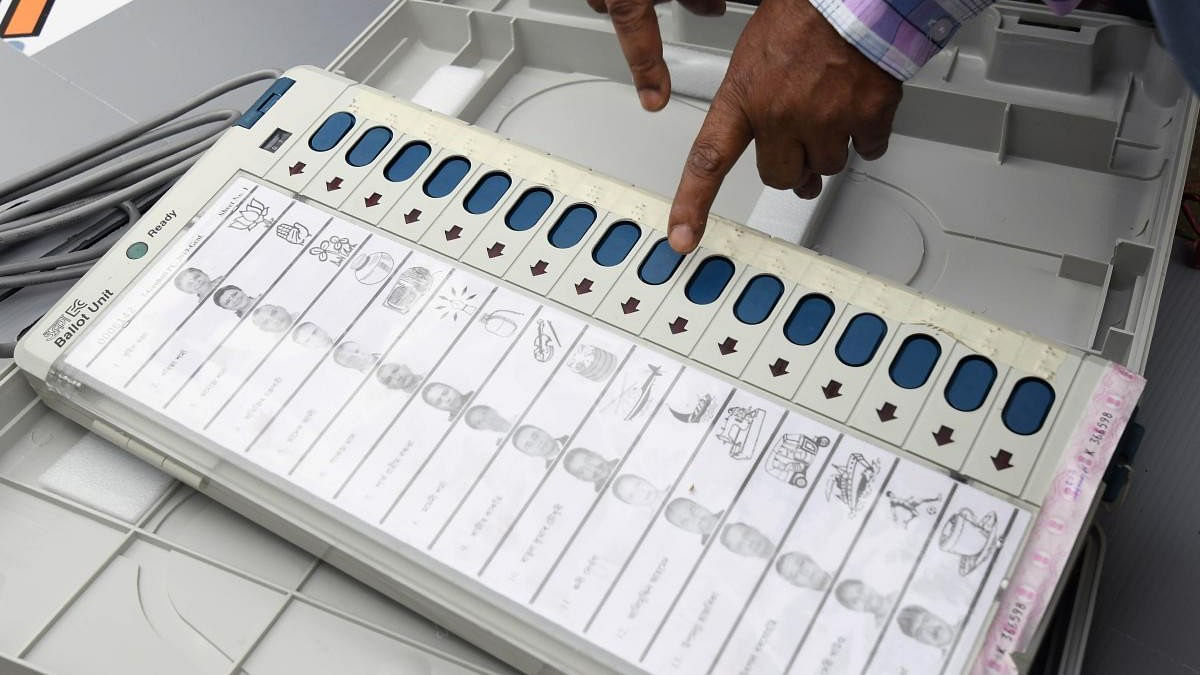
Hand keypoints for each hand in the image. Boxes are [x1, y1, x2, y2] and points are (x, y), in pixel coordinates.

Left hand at [592, 0, 902, 252]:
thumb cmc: (803, 13)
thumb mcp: (754, 56)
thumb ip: (753, 104)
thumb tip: (765, 141)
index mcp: (744, 97)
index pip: (708, 161)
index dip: (693, 204)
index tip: (683, 237)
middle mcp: (781, 115)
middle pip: (780, 176)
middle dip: (790, 164)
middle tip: (798, 141)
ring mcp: (826, 120)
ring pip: (825, 167)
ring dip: (826, 150)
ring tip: (830, 110)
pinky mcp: (868, 117)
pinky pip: (866, 151)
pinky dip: (865, 137)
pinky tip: (859, 108)